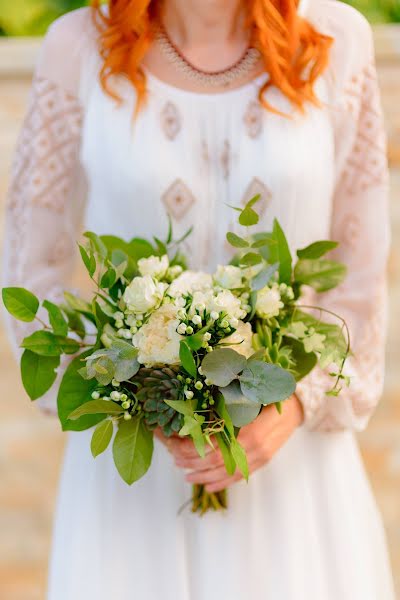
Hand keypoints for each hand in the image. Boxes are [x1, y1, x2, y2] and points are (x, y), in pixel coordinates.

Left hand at [157, 394, 303, 492]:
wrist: (297, 406)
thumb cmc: (272, 396)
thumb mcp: (252, 394)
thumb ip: (230, 402)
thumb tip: (200, 406)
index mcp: (251, 430)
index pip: (216, 446)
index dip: (194, 449)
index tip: (177, 445)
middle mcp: (256, 447)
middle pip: (219, 461)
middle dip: (194, 463)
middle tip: (175, 461)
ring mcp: (260, 456)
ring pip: (228, 473)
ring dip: (204, 476)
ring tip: (187, 476)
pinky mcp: (263, 461)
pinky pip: (241, 476)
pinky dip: (223, 483)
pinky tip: (208, 486)